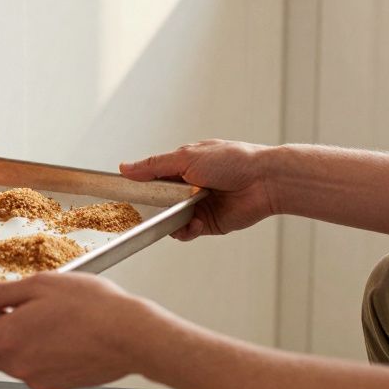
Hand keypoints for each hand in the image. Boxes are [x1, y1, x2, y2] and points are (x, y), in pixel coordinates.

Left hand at [0, 273, 152, 388]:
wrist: (132, 336)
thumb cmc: (93, 308)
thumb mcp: (40, 285)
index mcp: (9, 338)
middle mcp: (20, 365)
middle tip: (13, 307)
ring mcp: (39, 378)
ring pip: (12, 360)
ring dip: (18, 341)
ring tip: (46, 317)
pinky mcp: (57, 385)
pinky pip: (36, 368)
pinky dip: (40, 352)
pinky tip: (61, 334)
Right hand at [120, 139, 274, 240]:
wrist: (264, 181)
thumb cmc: (231, 160)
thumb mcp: (186, 157)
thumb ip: (154, 166)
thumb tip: (125, 167)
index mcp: (182, 165)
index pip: (152, 177)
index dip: (139, 186)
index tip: (125, 195)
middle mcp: (187, 186)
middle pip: (158, 201)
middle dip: (152, 208)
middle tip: (143, 213)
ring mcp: (197, 205)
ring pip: (170, 219)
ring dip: (170, 221)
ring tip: (176, 217)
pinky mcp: (208, 223)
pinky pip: (187, 231)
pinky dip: (186, 230)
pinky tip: (194, 224)